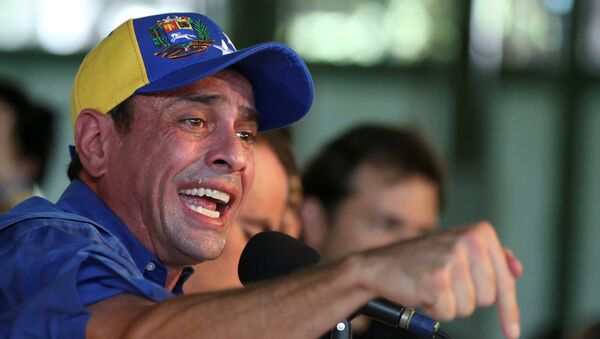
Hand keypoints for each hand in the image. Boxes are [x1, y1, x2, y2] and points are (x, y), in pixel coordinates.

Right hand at [360, 221, 520, 338]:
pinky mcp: (437, 279)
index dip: (509, 309)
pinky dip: (435, 309)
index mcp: (480, 232)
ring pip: (469, 307)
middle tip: (445, 284)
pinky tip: (422, 291)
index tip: (512, 330)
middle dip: (467, 299)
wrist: (377, 266)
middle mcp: (469, 240)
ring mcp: (453, 258)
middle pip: (488, 297)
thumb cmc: (418, 261)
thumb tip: (516, 269)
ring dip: (450, 303)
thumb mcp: (458, 250)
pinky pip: (449, 312)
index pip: (505, 279)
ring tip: (432, 284)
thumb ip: (489, 258)